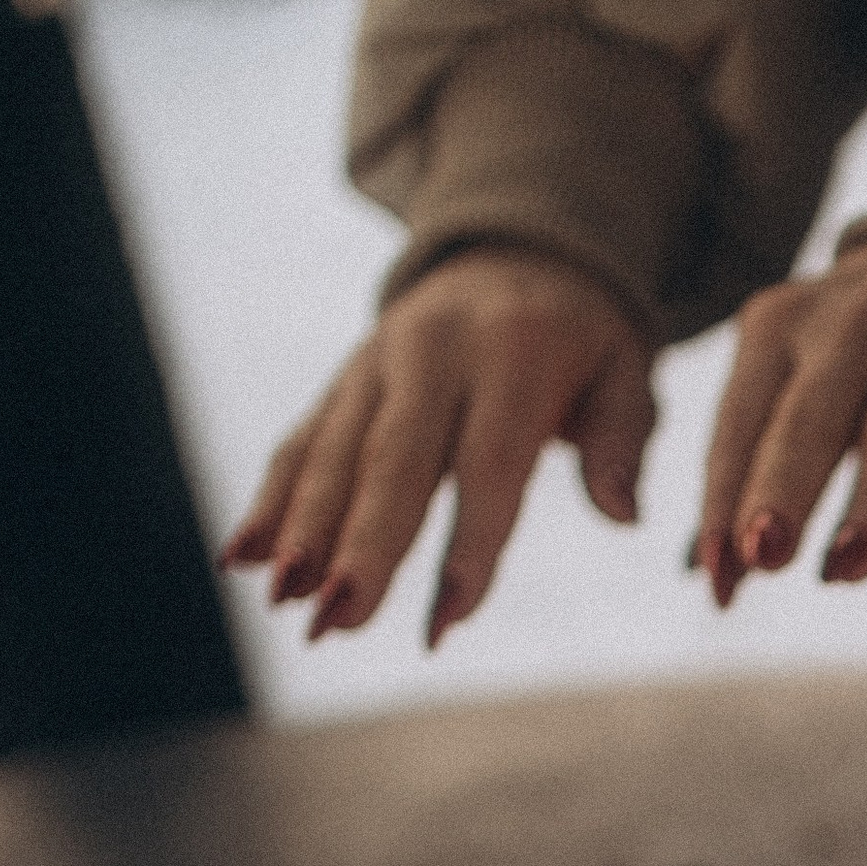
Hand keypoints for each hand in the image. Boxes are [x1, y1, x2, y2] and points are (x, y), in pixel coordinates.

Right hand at [223, 249, 653, 643]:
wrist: (519, 247)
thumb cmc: (586, 337)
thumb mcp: (627, 370)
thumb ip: (622, 441)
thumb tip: (623, 517)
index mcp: (512, 353)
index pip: (488, 462)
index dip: (469, 544)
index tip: (450, 619)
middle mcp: (431, 352)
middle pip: (392, 461)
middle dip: (361, 544)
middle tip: (335, 618)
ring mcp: (376, 363)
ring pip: (334, 452)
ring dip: (303, 531)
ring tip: (282, 603)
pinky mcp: (345, 380)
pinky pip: (302, 440)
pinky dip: (269, 499)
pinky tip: (238, 559)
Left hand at [695, 239, 866, 606]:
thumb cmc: (836, 351)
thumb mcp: (782, 370)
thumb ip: (748, 460)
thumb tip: (710, 575)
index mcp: (778, 326)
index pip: (741, 421)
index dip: (724, 499)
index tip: (715, 575)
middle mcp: (847, 330)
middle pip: (811, 417)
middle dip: (784, 488)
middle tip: (765, 556)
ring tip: (839, 573)